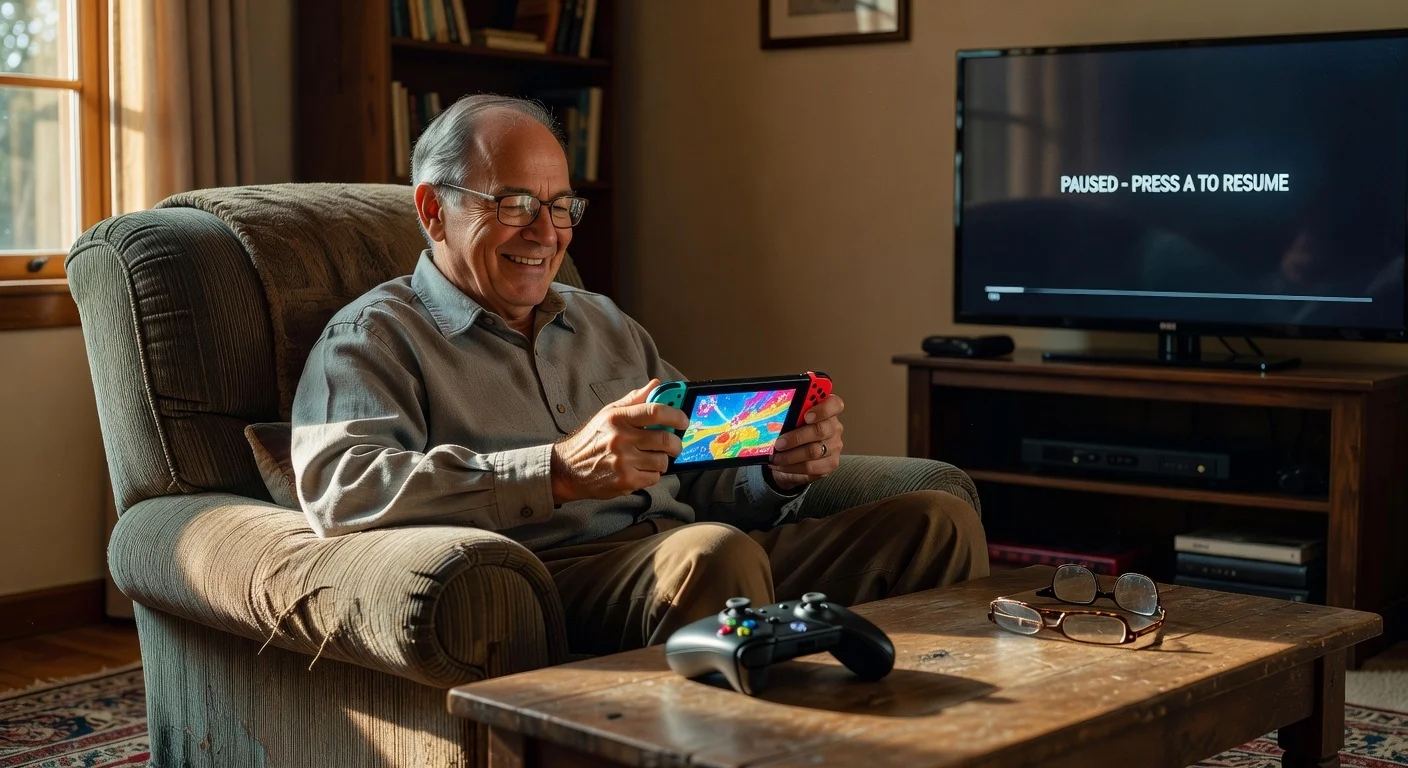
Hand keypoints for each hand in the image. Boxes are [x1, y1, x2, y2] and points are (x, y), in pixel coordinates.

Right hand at [550, 379, 688, 503]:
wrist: (568, 469)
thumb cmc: (592, 439)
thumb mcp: (608, 414)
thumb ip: (634, 400)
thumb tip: (655, 385)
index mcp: (618, 418)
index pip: (655, 411)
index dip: (676, 415)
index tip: (684, 420)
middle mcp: (620, 438)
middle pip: (665, 439)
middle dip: (676, 444)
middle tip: (675, 445)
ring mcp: (623, 461)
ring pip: (662, 461)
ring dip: (662, 461)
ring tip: (651, 458)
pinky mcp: (625, 481)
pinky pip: (653, 478)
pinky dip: (652, 475)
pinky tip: (639, 470)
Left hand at [768, 393, 844, 490]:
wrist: (794, 454)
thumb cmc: (791, 430)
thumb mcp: (789, 418)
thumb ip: (788, 413)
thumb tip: (774, 415)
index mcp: (827, 409)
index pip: (835, 404)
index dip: (823, 409)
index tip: (806, 416)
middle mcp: (834, 427)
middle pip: (821, 430)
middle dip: (796, 438)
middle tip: (779, 443)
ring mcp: (834, 446)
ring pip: (814, 451)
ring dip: (790, 456)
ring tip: (775, 457)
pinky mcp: (830, 464)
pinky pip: (810, 467)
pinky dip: (791, 467)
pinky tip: (780, 464)